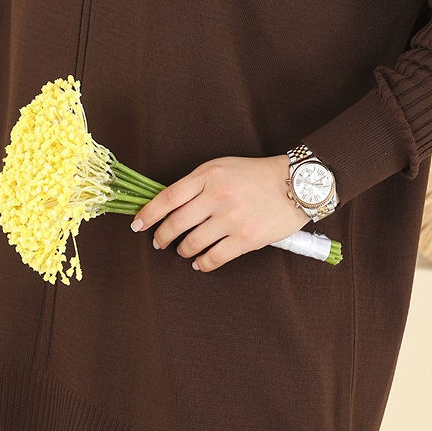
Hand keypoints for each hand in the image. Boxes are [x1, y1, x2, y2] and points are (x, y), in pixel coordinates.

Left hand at [131, 155, 311, 272]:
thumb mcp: (222, 167)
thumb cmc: (256, 174)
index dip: (149, 213)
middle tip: (159, 241)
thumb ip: (197, 183)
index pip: (168, 196)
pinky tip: (199, 263)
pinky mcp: (246, 239)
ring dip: (182, 250)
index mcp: (208, 175)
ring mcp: (231, 219)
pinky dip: (202, 263)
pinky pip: (214, 258)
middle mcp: (217, 196)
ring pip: (192, 243)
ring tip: (182, 250)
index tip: (137, 224)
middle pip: (176, 222)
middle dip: (162, 236)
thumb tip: (169, 204)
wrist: (295, 184)